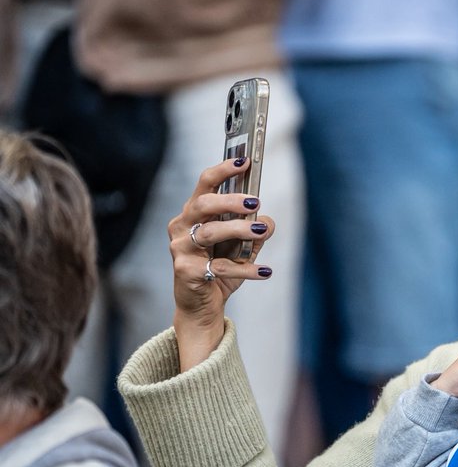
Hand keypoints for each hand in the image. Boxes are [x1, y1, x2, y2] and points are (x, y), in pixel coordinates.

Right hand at [167, 157, 273, 369]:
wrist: (202, 305)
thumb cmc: (220, 268)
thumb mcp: (243, 247)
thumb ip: (255, 230)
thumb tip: (268, 220)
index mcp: (193, 213)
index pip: (204, 185)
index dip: (223, 171)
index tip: (245, 161)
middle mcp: (181, 227)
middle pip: (202, 205)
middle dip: (230, 200)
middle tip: (255, 202)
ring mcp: (180, 249)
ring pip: (209, 233)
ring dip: (239, 230)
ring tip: (263, 230)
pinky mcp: (186, 272)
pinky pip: (219, 267)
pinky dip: (245, 269)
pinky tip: (265, 271)